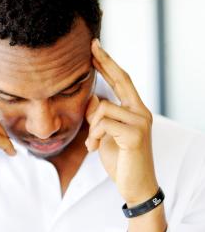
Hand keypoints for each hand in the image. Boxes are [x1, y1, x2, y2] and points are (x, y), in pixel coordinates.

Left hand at [85, 39, 165, 231]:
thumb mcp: (105, 134)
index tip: (95, 47)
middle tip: (91, 45)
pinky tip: (95, 149)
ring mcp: (140, 122)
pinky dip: (94, 136)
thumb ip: (100, 116)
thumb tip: (92, 98)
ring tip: (93, 144)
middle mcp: (141, 112)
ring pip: (102, 108)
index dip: (108, 63)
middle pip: (121, 79)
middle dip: (104, 62)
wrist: (134, 185)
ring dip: (91, 127)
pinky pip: (103, 124)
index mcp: (134, 110)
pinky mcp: (135, 134)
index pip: (121, 80)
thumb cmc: (120, 159)